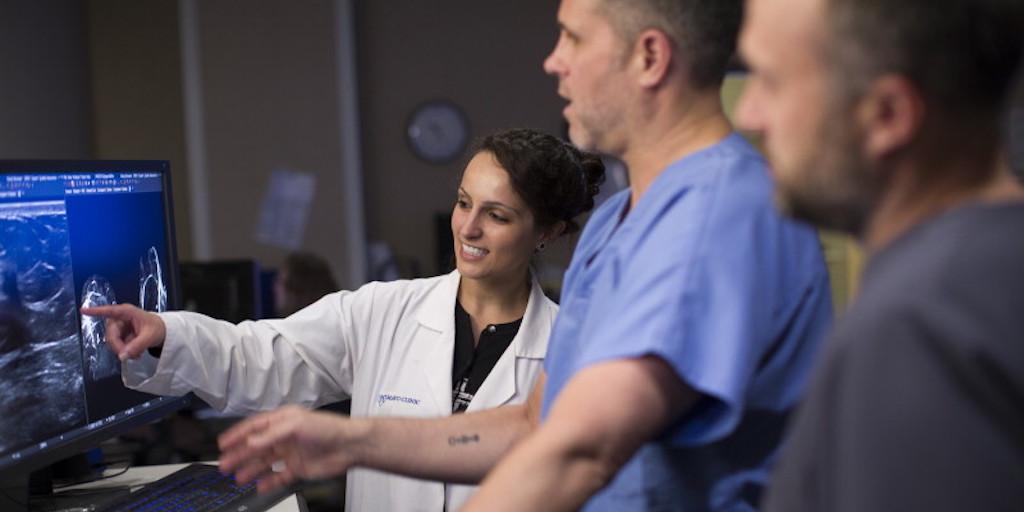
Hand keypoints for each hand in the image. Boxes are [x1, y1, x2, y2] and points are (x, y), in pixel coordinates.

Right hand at [80, 304, 166, 360]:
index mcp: (127, 312)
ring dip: (123, 350)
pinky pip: (116, 346)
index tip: (82, 310)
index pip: (110, 311)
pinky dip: (125, 351)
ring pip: (112, 342)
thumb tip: (122, 356)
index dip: (96, 311)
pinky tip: (135, 353)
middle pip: (111, 334)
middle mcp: (120, 319)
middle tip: (129, 356)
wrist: (162, 332)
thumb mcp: (150, 337)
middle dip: (119, 346)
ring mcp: (118, 328)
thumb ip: (137, 346)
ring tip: (137, 353)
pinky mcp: (119, 336)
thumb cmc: (157, 328)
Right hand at [218, 405, 365, 492]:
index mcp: (282, 421)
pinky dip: (268, 482)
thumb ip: (270, 435)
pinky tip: (259, 486)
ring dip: (250, 469)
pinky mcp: (298, 468)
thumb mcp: (295, 425)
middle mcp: (285, 436)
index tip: (223, 444)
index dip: (237, 435)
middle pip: (256, 447)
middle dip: (239, 455)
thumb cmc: (328, 428)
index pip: (254, 427)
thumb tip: (249, 443)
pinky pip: (279, 476)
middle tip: (224, 464)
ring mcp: (291, 453)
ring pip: (265, 463)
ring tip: (237, 477)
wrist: (350, 445)